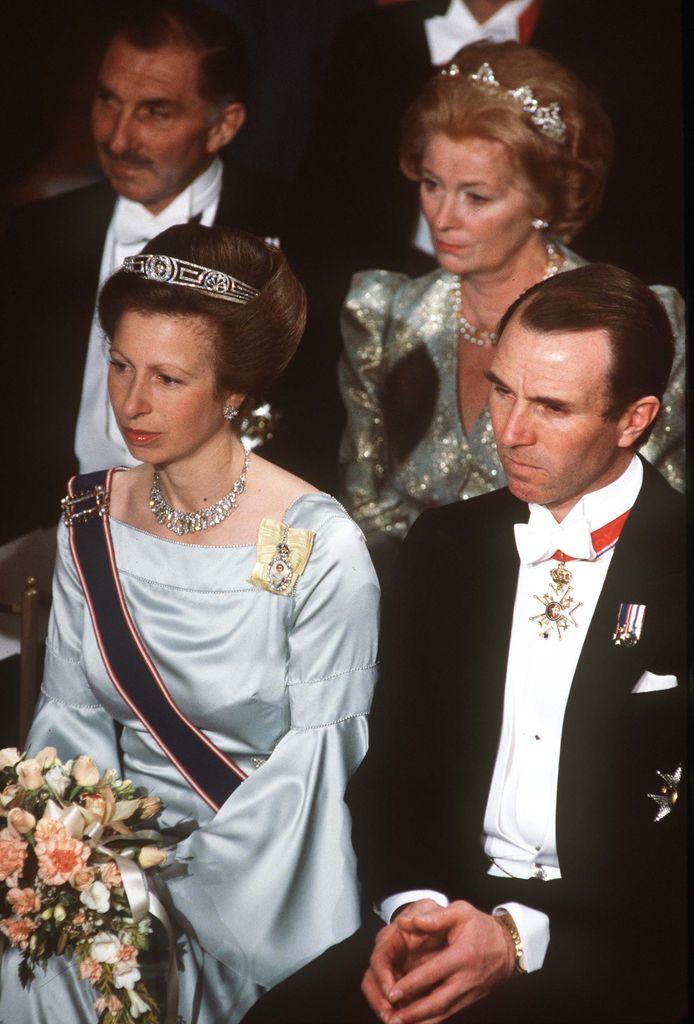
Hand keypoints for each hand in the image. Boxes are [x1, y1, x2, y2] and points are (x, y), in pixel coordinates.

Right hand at [362, 899, 445, 1022]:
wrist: (445, 925)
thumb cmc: (435, 915)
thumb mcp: (433, 909)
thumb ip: (426, 915)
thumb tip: (405, 921)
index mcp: (392, 937)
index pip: (379, 958)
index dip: (382, 976)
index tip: (391, 992)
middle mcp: (388, 955)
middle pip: (371, 980)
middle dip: (378, 1000)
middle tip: (389, 1017)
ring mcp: (392, 970)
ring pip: (378, 993)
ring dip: (383, 1009)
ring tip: (394, 1023)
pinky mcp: (401, 982)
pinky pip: (392, 1001)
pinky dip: (396, 1012)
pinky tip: (406, 1021)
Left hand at [364, 900, 515, 1023]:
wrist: (508, 947)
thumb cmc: (482, 927)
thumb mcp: (461, 912)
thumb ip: (435, 917)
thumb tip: (407, 921)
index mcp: (462, 956)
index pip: (432, 974)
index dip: (411, 984)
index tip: (392, 992)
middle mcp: (466, 978)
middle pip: (437, 1001)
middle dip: (413, 1012)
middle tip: (392, 1018)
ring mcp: (469, 992)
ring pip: (443, 1012)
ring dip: (421, 1020)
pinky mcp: (470, 999)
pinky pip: (449, 1013)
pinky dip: (433, 1020)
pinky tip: (417, 1023)